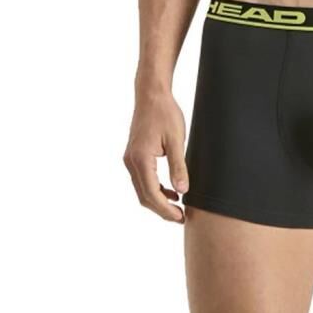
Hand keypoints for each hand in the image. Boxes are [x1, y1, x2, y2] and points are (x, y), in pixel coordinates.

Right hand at [122, 87, 188, 223]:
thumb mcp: (177, 139)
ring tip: (178, 206)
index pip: (152, 194)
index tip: (181, 217)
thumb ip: (179, 166)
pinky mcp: (134, 155)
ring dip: (158, 200)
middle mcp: (131, 162)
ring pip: (142, 189)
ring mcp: (130, 159)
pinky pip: (142, 179)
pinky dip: (154, 188)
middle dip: (162, 210)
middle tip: (181, 217)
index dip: (166, 210)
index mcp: (141, 159)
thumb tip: (182, 191)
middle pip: (144, 196)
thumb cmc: (165, 113)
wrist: (151, 95)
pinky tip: (170, 190)